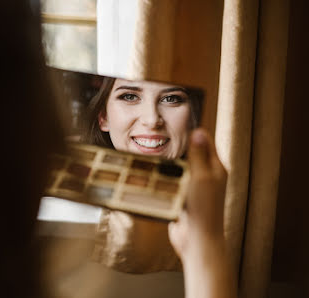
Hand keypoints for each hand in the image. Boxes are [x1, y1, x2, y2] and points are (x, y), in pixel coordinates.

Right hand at [168, 128, 235, 297]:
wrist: (197, 240)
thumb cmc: (203, 208)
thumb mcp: (201, 177)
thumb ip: (198, 155)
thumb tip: (198, 131)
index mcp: (216, 167)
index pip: (205, 141)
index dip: (192, 133)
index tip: (174, 127)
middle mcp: (206, 175)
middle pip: (191, 153)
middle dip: (177, 146)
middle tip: (159, 139)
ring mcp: (194, 186)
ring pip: (180, 167)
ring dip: (169, 162)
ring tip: (153, 154)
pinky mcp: (183, 197)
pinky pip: (174, 181)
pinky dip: (166, 176)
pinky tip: (154, 173)